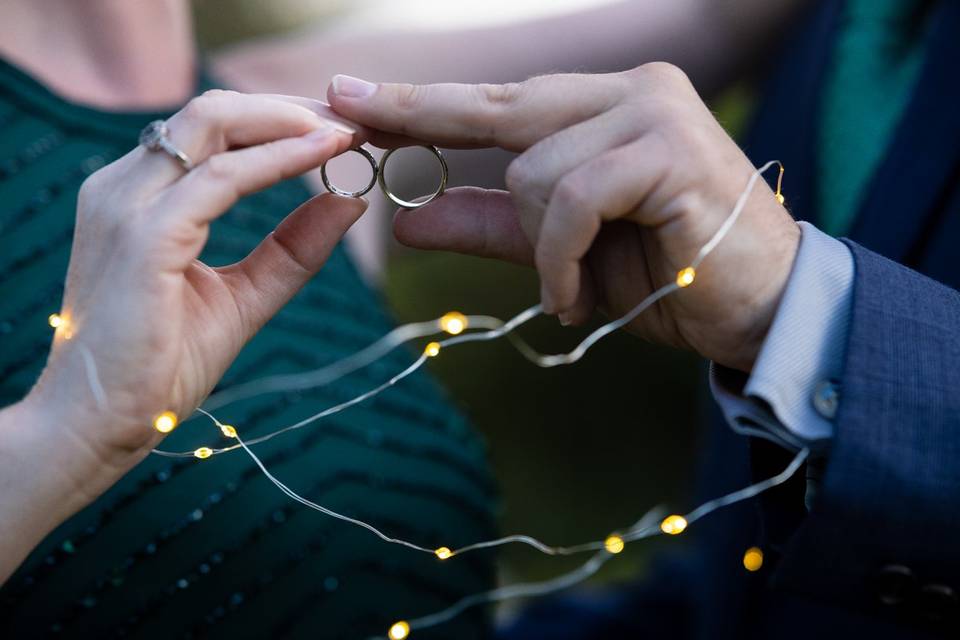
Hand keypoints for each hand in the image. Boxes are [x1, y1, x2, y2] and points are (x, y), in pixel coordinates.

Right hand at [23, 90, 364, 501]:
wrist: (100, 422)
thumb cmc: (160, 363)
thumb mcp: (243, 294)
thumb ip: (292, 248)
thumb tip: (348, 200)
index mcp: (139, 196)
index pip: (211, 129)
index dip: (279, 120)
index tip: (338, 129)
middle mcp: (125, 187)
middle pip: (214, 111)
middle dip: (289, 109)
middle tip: (352, 121)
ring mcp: (128, 206)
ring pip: (213, 125)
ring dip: (287, 122)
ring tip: (345, 130)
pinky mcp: (144, 237)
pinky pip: (221, 178)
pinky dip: (276, 161)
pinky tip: (319, 157)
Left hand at [327, 66, 799, 371]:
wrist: (760, 310)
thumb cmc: (666, 276)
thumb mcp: (561, 254)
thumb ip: (491, 228)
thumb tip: (406, 218)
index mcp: (608, 106)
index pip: (500, 102)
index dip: (422, 103)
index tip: (350, 96)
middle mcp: (632, 90)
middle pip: (504, 112)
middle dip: (424, 120)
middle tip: (347, 110)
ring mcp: (654, 110)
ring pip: (532, 169)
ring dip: (541, 247)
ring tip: (574, 287)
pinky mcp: (670, 148)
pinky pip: (570, 200)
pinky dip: (562, 258)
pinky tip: (580, 293)